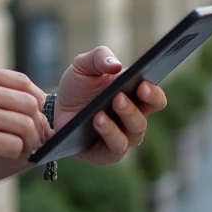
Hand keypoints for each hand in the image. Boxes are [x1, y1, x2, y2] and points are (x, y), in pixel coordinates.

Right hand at [0, 64, 50, 176]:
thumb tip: (27, 102)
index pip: (24, 82)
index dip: (39, 99)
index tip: (39, 114)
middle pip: (30, 104)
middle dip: (39, 123)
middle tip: (37, 136)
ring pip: (27, 125)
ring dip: (31, 140)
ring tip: (26, 147)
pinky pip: (15, 145)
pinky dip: (18, 152)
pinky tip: (10, 153)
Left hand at [54, 46, 166, 165]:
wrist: (56, 108)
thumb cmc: (78, 85)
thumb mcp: (84, 65)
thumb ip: (99, 57)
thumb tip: (116, 65)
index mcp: (135, 97)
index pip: (155, 99)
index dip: (153, 93)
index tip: (143, 84)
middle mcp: (133, 120)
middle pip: (143, 118)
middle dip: (131, 108)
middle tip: (117, 97)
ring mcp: (122, 138)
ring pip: (133, 135)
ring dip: (118, 123)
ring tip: (100, 113)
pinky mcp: (106, 154)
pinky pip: (116, 149)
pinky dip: (108, 135)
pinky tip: (96, 122)